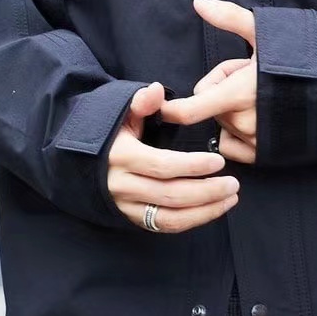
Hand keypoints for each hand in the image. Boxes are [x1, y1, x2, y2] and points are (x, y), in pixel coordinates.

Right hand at [107, 81, 239, 232]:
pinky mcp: (131, 218)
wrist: (83, 162)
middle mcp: (122, 185)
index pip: (162, 166)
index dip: (193, 166)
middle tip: (233, 184)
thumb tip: (157, 89)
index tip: (219, 162)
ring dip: (204, 211)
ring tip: (230, 198)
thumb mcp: (122, 113)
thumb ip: (142, 102)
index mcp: (122, 156)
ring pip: (169, 217)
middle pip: (170, 195)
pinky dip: (190, 221)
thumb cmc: (112, 134)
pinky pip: (163, 226)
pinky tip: (211, 210)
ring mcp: (126, 205)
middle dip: (206, 192)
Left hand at [158, 0, 257, 163]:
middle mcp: (245, 122)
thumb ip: (229, 17)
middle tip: (249, 75)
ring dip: (234, 108)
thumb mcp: (265, 32)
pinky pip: (234, 145)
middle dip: (222, 89)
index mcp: (238, 94)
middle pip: (210, 105)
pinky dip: (239, 132)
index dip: (171, 108)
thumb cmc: (301, 58)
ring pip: (225, 122)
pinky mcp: (266, 154)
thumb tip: (198, 1)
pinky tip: (259, 116)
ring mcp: (256, 141)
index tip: (162, 104)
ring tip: (263, 93)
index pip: (190, 110)